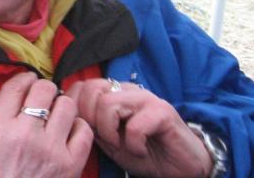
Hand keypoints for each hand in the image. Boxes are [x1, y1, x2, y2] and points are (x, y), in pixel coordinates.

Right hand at [0, 72, 92, 177]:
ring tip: (58, 116)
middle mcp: (24, 135)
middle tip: (45, 98)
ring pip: (67, 105)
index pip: (15, 87)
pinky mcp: (71, 164)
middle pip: (43, 89)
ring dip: (63, 107)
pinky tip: (69, 133)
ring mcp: (50, 150)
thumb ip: (3, 114)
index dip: (25, 77)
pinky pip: (83, 129)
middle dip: (45, 90)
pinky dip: (78, 127)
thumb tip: (24, 86)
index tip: (29, 80)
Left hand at [66, 78, 212, 177]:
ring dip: (109, 132)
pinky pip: (134, 125)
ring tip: (121, 146)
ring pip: (108, 104)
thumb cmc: (145, 152)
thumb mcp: (110, 140)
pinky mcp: (162, 111)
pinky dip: (133, 144)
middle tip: (104, 140)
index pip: (82, 86)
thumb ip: (92, 125)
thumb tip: (71, 116)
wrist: (182, 167)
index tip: (85, 130)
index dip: (76, 108)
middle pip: (91, 90)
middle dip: (90, 120)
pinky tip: (141, 150)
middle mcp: (128, 90)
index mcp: (114, 92)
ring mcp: (146, 98)